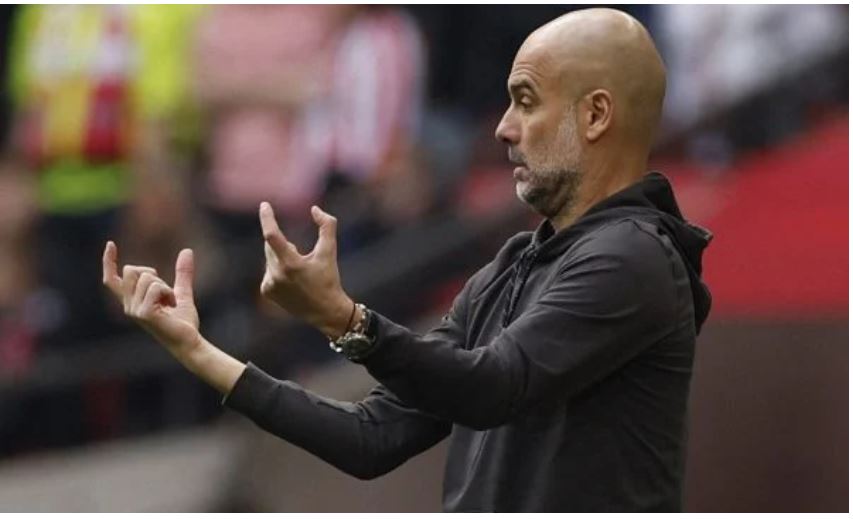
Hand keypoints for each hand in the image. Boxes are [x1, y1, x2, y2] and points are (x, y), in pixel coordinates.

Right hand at [102, 241, 200, 355]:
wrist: (189, 341)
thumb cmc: (183, 322)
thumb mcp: (181, 292)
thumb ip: (182, 273)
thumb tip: (187, 251)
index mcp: (132, 301)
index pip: (112, 280)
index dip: (108, 261)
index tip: (110, 244)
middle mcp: (128, 306)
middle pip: (131, 270)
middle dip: (152, 273)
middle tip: (164, 292)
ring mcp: (134, 310)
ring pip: (146, 277)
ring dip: (164, 285)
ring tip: (170, 302)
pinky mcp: (143, 314)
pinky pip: (155, 287)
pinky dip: (168, 292)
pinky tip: (171, 306)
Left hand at [258, 202, 353, 338]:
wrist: (325, 310)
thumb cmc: (329, 278)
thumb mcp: (330, 251)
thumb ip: (327, 226)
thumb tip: (314, 209)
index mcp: (291, 264)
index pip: (272, 236)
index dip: (267, 218)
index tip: (264, 205)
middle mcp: (277, 275)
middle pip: (271, 246)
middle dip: (285, 245)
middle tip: (301, 257)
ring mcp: (269, 284)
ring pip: (269, 258)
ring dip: (281, 257)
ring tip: (299, 274)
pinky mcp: (266, 291)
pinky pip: (268, 270)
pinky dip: (278, 270)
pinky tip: (292, 283)